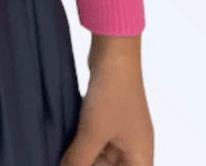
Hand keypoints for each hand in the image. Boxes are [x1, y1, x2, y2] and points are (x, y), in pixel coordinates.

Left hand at [59, 36, 153, 165]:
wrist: (113, 50)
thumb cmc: (112, 92)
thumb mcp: (93, 131)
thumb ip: (79, 158)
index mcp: (140, 154)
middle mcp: (134, 144)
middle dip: (90, 165)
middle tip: (68, 162)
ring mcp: (121, 128)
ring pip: (101, 154)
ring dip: (84, 155)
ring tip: (64, 154)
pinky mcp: (108, 114)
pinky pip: (96, 137)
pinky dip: (82, 142)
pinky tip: (66, 142)